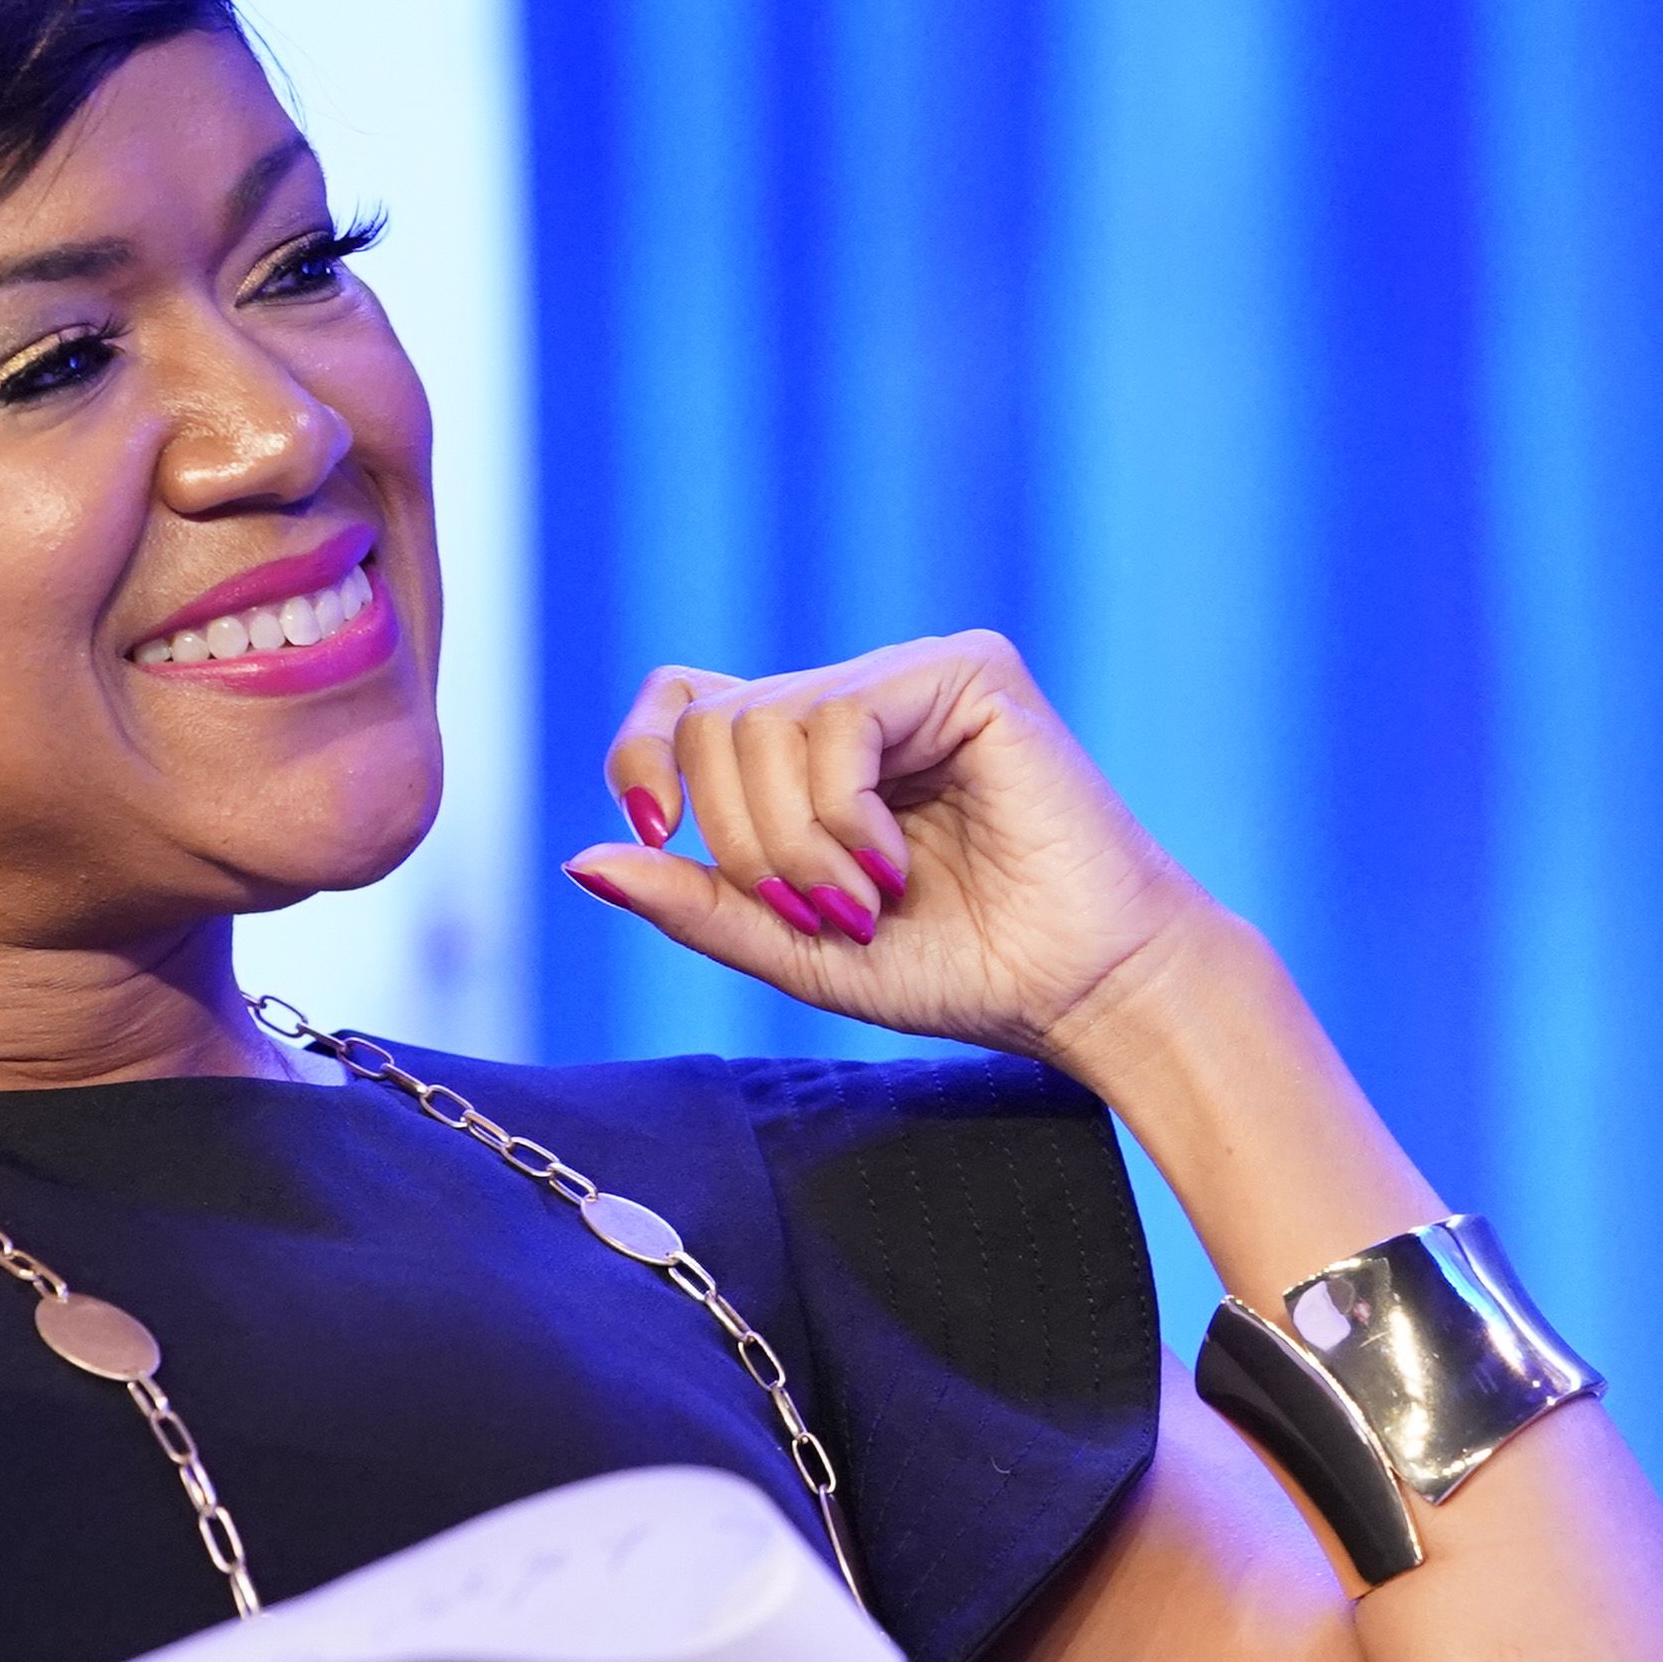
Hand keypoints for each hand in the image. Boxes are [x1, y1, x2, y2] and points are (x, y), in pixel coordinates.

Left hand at [564, 633, 1212, 1063]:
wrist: (1080, 991)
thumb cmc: (955, 970)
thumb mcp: (791, 949)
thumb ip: (695, 903)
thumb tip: (582, 859)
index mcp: (808, 755)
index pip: (681, 700)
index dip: (641, 751)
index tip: (654, 824)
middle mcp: (854, 700)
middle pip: (708, 723)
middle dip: (738, 842)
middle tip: (817, 913)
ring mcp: (911, 676)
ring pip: (761, 722)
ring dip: (792, 843)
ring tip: (864, 902)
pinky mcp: (968, 670)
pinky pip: (836, 722)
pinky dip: (842, 818)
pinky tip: (892, 869)